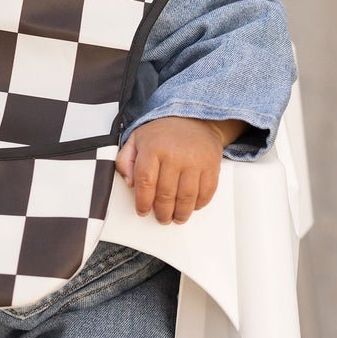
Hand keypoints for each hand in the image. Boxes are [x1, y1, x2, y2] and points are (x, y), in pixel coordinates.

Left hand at [115, 116, 244, 223]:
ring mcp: (195, 161)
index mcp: (153, 148)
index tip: (142, 211)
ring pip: (187, 196)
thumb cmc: (163, 133)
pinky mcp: (211, 165)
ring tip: (176, 218)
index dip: (143, 201)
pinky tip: (192, 207)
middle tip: (161, 218)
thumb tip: (129, 183)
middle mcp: (174, 155)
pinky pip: (207, 191)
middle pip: (166, 193)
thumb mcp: (136, 140)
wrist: (194, 119)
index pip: (145, 182)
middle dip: (162, 211)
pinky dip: (199, 204)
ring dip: (181, 213)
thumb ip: (125, 160)